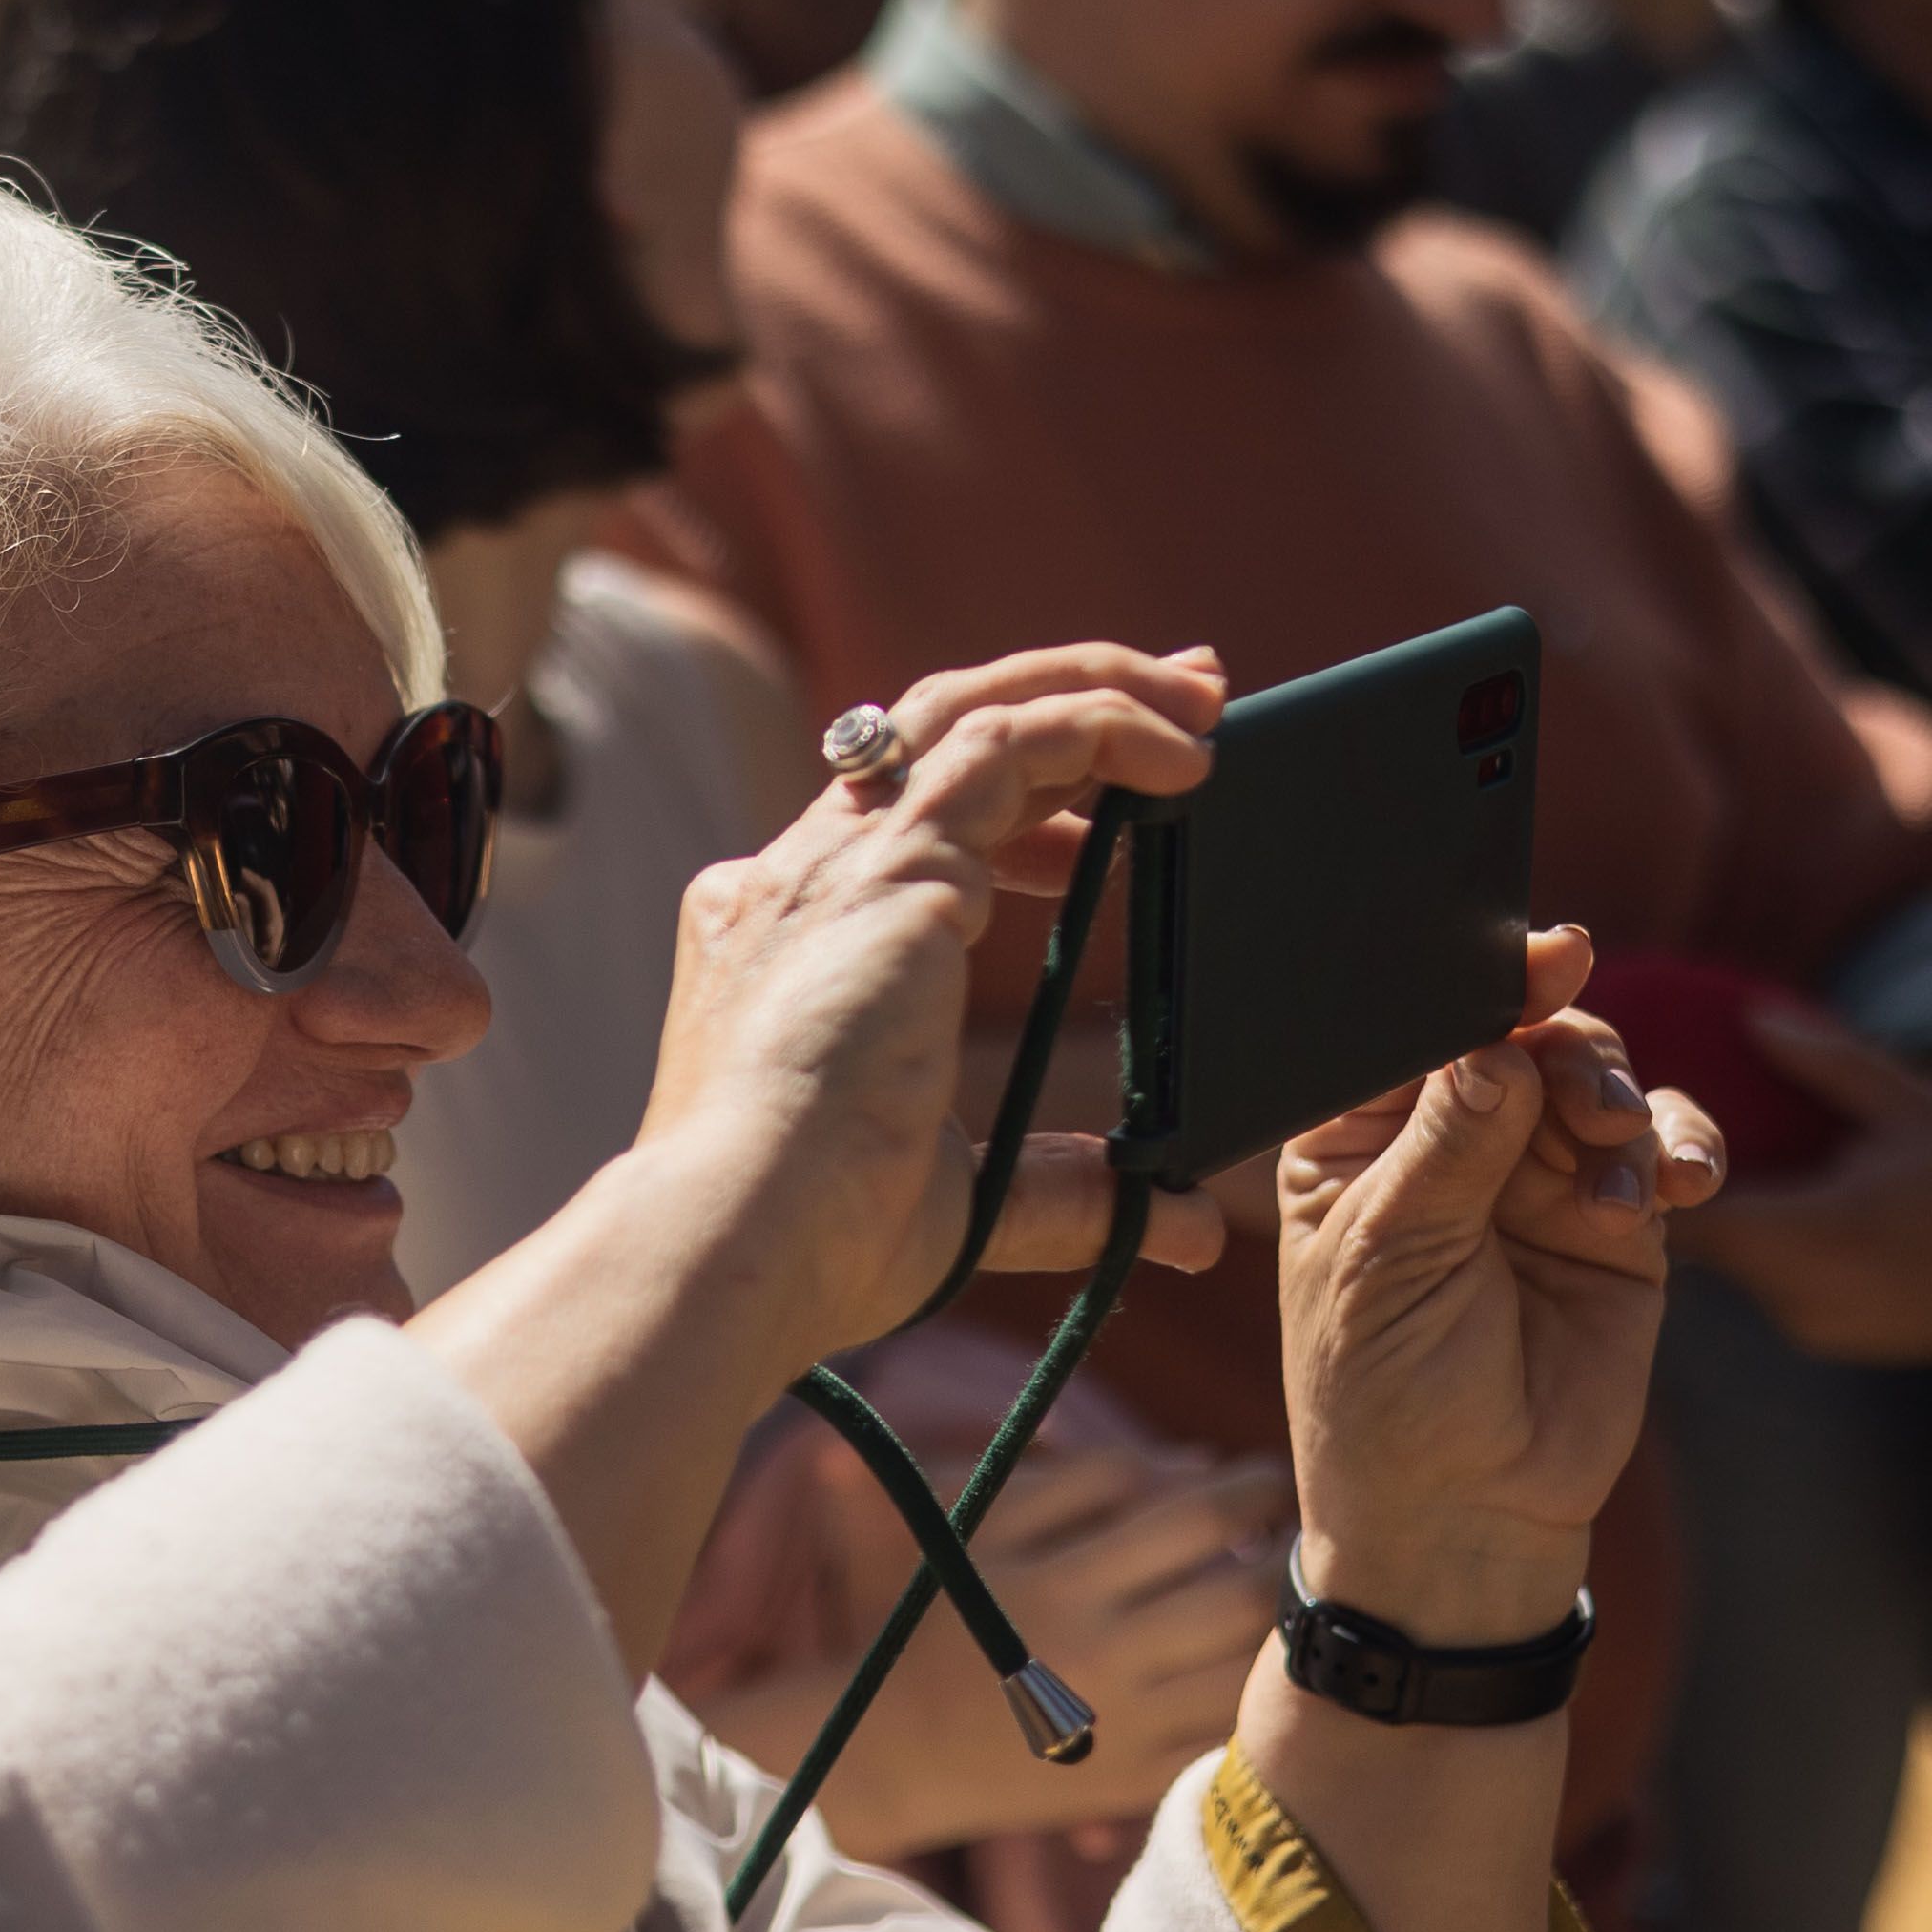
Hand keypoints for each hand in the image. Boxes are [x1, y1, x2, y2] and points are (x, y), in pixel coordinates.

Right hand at [634, 644, 1237, 1373]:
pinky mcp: (895, 861)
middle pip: (929, 735)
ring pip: (970, 709)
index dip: (1017, 804)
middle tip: (1182, 699)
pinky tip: (1183, 756)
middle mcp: (792, 880)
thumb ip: (1063, 1190)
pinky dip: (1104, 726)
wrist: (731, 1236)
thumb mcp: (960, 1203)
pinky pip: (1013, 741)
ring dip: (1094, 688)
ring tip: (1200, 699)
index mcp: (779, 945)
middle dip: (1061, 700)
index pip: (899, 826)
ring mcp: (836, 860)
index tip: (1107, 817)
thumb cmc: (811, 1243)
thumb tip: (1183, 1225)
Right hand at [758, 1433, 1292, 1852]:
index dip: (1250, 1485)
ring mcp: (1120, 1728)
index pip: (1195, 1515)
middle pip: (1242, 1593)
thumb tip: (1197, 1462)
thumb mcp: (979, 1526)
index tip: (1265, 1474)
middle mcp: (1097, 1657)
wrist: (890, 1749)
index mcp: (1058, 1581)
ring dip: (1290, 1625)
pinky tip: (1264, 1663)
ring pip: (1249, 1671)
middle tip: (1304, 1528)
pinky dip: (1261, 1695)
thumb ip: (1078, 1478)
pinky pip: (1226, 1735)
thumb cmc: (939, 1616)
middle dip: (1291, 1552)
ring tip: (1297, 1591)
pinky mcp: (1132, 1783)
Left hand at [1277, 932, 1726, 1642]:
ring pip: (1599, 1078)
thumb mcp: (1391, 1265)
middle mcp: (1450, 1140)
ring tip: (1615, 1162)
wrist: (1467, 1514)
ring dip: (1621, 1098)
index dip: (1474, 986)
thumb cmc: (1385, 1397)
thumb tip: (1495, 1048)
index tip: (1541, 957)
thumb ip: (1449, 1149)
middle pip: (1522, 1035)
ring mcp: (1536, 1176)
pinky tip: (1677, 1189)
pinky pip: (1665, 1149)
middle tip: (1587, 1092)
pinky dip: (1682, 1150)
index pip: (1415, 1030)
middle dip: (1566, 1043)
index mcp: (1359, 1136)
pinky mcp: (1616, 1222)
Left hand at [1670, 1004, 1931, 1362]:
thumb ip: (1831, 1064)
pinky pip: (1763, 1289)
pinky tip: (1774, 1212)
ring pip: (1731, 1271)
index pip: (1708, 1221)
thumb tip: (1753, 1016)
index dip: (1666, 1184)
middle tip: (1667, 1147)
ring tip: (1720, 1173)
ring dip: (1724, 1227)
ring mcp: (1815, 1325)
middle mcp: (1814, 1293)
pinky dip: (1759, 1254)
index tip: (1647, 1142)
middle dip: (1684, 1199)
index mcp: (1833, 1233)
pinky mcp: (1821, 1338)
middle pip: (1707, 1246)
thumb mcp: (1910, 1104)